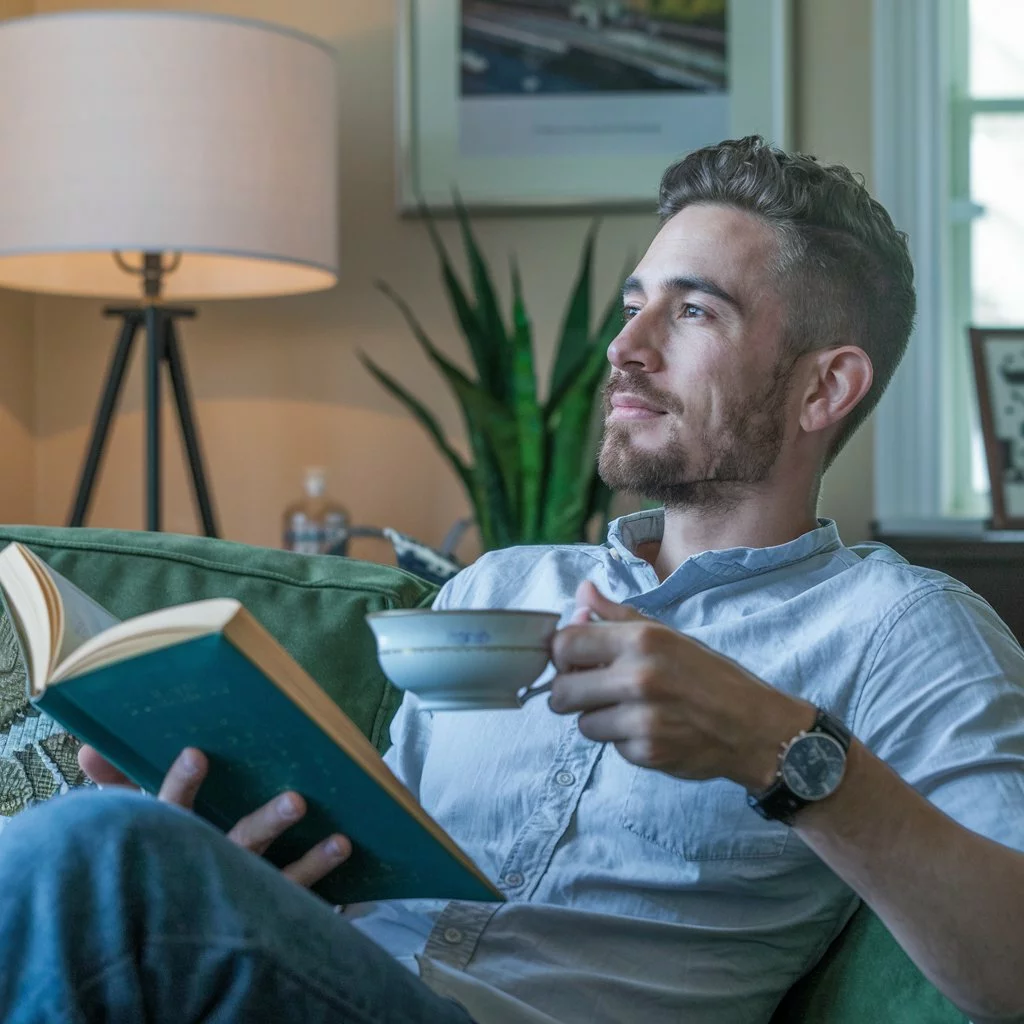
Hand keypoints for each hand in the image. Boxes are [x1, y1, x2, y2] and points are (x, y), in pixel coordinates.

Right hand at [78, 745, 351, 887]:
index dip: (181, 786)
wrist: (178, 937)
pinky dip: (323, 879)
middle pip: (238, 847)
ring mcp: (243, 895)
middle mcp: (209, 871)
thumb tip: (88, 747)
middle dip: (266, 824)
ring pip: (276, 879)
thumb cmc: (163, 856)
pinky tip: (346, 854)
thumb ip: (118, 783)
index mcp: (177, 844)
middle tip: (296, 800)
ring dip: (309, 862)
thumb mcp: (140, 821)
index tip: (197, 755)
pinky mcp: (271, 913)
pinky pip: (301, 902)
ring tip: (340, 841)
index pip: (172, 815)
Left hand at [548, 582, 814, 790]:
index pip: (564, 645)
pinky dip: (623, 741)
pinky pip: (611, 747)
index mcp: (641, 639)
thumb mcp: (667, 634)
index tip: (574, 661)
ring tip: (629, 710)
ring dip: (598, 719)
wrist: (753, 726)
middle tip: (593, 691)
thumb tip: (582, 592)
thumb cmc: (708, 675)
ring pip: (583, 723)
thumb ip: (617, 615)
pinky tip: (649, 730)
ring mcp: (642, 719)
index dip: (562, 655)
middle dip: (571, 693)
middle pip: (561, 692)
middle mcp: (638, 677)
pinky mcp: (647, 753)